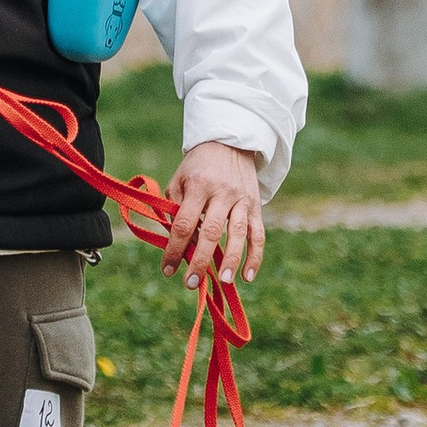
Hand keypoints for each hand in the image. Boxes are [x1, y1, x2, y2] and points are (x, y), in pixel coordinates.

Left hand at [161, 139, 264, 289]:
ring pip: (238, 233)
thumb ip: (175, 209)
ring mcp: (241, 200)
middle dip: (200, 260)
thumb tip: (177, 244)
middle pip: (211, 231)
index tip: (167, 270)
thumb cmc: (198, 167)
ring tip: (224, 282)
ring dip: (231, 260)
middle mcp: (221, 193)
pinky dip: (255, 256)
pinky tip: (248, 276)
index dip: (175, 249)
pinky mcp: (256, 206)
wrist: (229, 142)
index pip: (184, 223)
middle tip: (190, 283)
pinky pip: (258, 234)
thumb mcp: (179, 180)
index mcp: (197, 186)